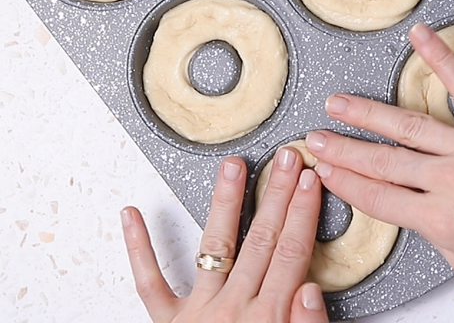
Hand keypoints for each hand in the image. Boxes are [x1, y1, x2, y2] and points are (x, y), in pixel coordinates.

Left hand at [121, 148, 328, 322]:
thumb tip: (312, 288)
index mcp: (269, 319)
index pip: (292, 253)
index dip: (303, 213)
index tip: (310, 181)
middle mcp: (233, 309)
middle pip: (262, 241)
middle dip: (276, 195)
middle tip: (285, 157)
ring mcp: (197, 314)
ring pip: (214, 247)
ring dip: (224, 203)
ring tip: (230, 167)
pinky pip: (149, 283)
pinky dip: (138, 249)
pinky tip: (131, 214)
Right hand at [305, 23, 453, 291]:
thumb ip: (436, 233)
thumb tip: (413, 211)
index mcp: (441, 219)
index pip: (378, 197)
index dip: (346, 183)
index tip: (324, 171)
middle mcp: (453, 180)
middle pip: (383, 161)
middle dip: (344, 149)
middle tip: (315, 137)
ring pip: (410, 125)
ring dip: (369, 113)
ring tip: (340, 103)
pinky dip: (441, 59)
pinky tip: (420, 39)